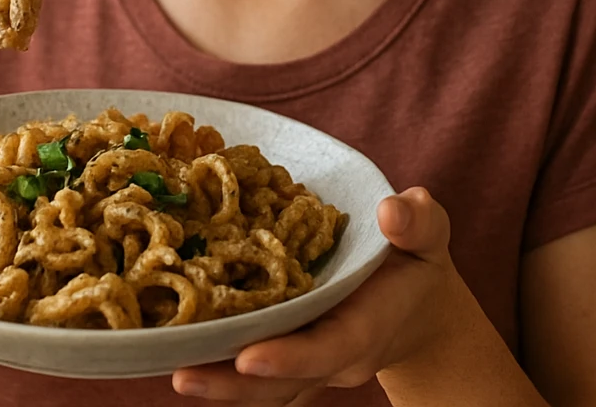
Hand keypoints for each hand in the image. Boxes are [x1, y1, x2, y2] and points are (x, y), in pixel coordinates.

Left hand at [171, 187, 466, 405]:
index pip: (328, 349)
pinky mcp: (287, 353)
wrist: (418, 308)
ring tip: (167, 367)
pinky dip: (218, 362)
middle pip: (281, 383)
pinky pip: (252, 370)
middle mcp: (332, 355)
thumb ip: (417, 222)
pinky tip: (172, 346)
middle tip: (181, 376)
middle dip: (233, 384)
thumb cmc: (417, 261)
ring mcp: (308, 362)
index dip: (290, 357)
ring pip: (261, 386)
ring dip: (216, 382)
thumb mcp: (428, 235)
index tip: (248, 358)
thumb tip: (391, 209)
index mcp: (366, 327)